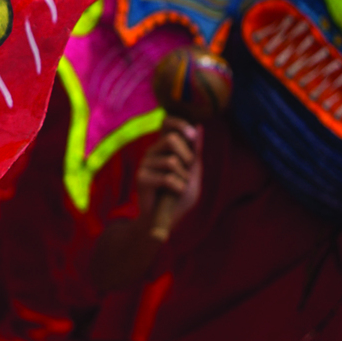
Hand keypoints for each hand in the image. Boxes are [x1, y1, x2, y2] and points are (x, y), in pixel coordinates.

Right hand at [135, 119, 201, 235]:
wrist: (167, 218)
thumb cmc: (180, 194)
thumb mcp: (193, 172)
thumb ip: (195, 152)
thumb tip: (199, 127)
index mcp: (165, 146)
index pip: (167, 122)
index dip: (179, 123)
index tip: (192, 134)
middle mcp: (153, 151)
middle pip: (171, 139)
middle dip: (188, 156)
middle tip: (187, 171)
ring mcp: (145, 164)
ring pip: (171, 161)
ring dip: (184, 177)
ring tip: (179, 186)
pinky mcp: (142, 178)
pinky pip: (167, 178)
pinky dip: (178, 188)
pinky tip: (173, 194)